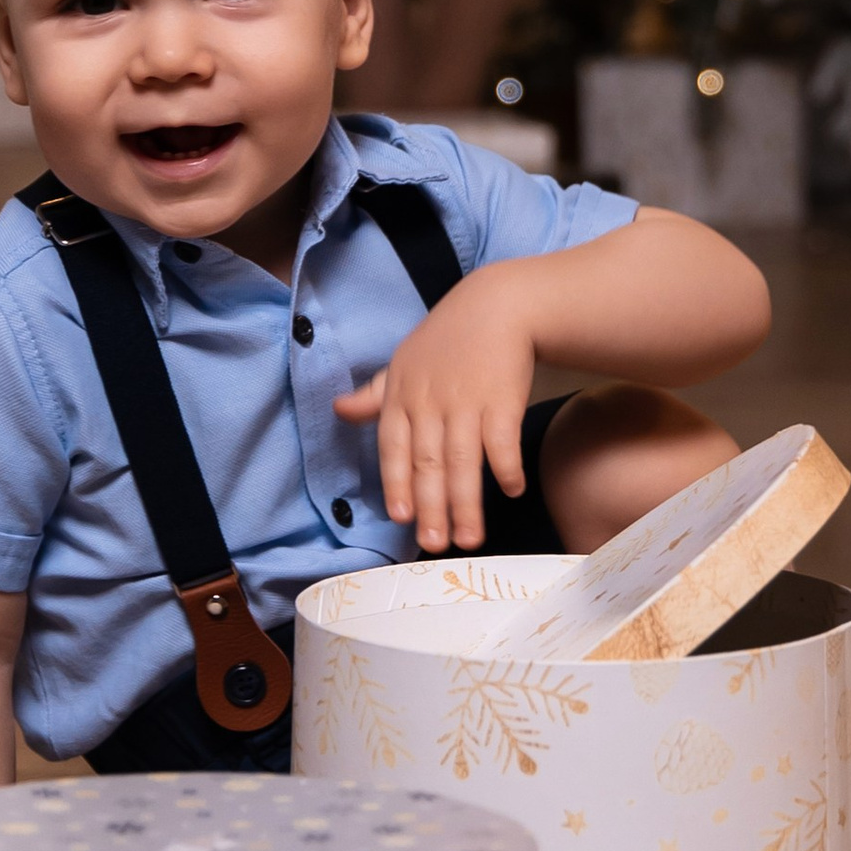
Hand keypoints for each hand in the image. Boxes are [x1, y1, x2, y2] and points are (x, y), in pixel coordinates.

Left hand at [336, 276, 539, 554]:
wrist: (498, 305)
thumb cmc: (448, 339)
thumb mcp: (404, 363)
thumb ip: (374, 395)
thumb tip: (338, 411)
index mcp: (403, 395)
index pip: (393, 447)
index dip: (396, 483)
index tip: (401, 517)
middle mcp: (431, 402)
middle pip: (429, 462)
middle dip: (431, 507)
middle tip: (434, 545)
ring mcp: (467, 401)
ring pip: (464, 461)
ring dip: (467, 503)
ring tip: (470, 539)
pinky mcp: (503, 398)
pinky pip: (503, 440)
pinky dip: (506, 466)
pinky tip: (511, 491)